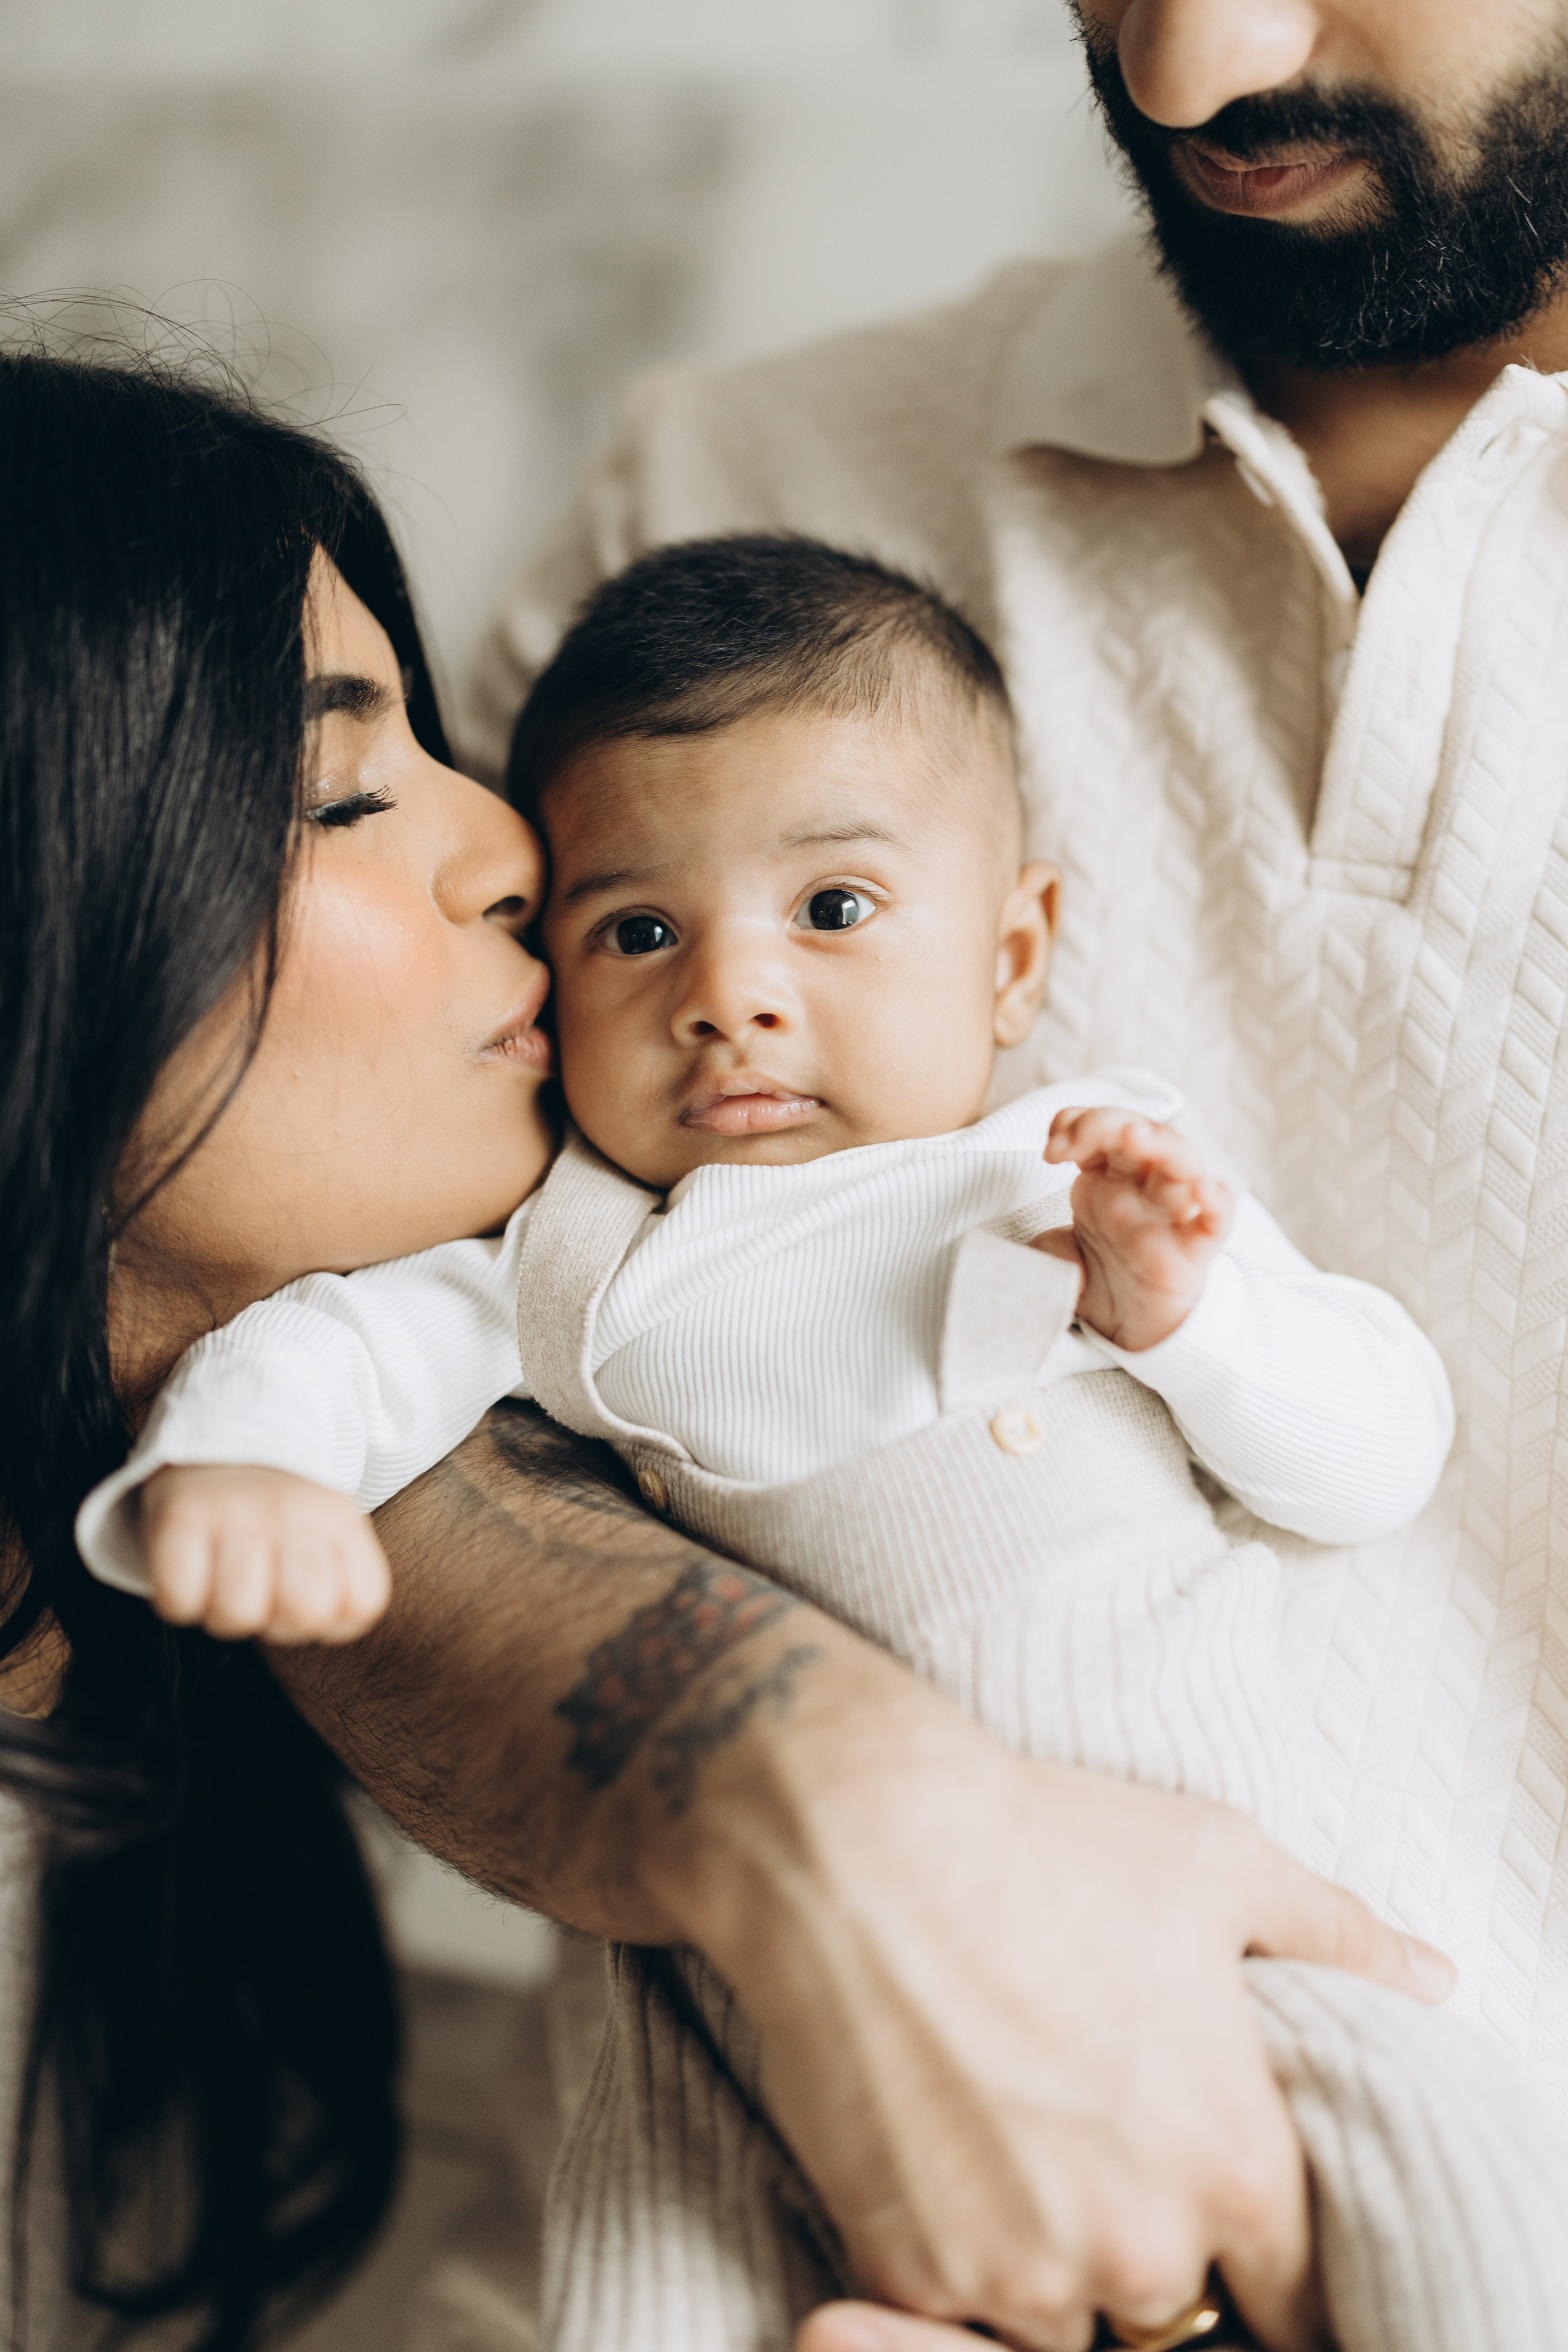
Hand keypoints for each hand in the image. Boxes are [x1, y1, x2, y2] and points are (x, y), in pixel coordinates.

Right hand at [139, 1462, 391, 1644]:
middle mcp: (295, 1510)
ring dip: (223, 1612)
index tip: (306, 1589)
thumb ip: (343, 1589)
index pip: (362, 1605)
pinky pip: (180, 1599)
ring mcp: (238, 1511)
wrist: (216, 1447)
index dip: (330, 1617)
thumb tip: (326, 1622)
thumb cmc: (275, 1518)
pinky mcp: (181, 1516)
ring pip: (237, 1614)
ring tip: (223, 1580)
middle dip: (278, 1621)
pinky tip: (190, 1573)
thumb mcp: (328, 1537)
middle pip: (303, 1612)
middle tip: (262, 1590)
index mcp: (340, 1520)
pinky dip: (179, 1599)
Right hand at [674, 1694, 1452, 2351]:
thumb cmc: (1047, 1838)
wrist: (854, 1842)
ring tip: (1012, 2145)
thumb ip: (1336, 1932)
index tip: (1217, 2203)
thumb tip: (1431, 1973)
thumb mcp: (1216, 1862)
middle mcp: (1139, 2242)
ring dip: (1048, 2259)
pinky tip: (934, 2147)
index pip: (1291, 2292)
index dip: (1259, 2250)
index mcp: (1235, 2161)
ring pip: (1060, 2321)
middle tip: (1095, 2149)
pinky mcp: (907, 2268)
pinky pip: (948, 2307)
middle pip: (1171, 2311)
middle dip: (1146, 2245)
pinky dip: (949, 2252)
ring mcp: (1017, 2270)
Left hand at [1042, 1107, 1233, 1350]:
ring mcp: (1172, 1215)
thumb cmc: (1100, 1280)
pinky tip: (1204, 1190)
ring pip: (1183, 1165)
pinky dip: (1216, 1200)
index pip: (1098, 1131)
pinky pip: (1217, 1219)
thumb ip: (1031, 1244)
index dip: (1076, 1125)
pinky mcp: (1195, 1250)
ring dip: (1162, 1146)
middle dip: (1111, 1124)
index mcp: (1107, 1179)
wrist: (1133, 1330)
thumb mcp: (1054, 1257)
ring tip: (1136, 1138)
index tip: (1050, 1151)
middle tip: (1081, 1138)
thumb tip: (992, 1251)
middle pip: (1139, 1135)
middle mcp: (1141, 1189)